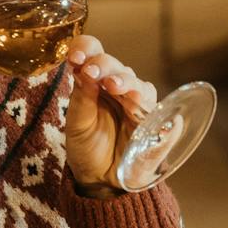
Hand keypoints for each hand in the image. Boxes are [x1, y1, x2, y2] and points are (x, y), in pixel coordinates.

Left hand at [64, 36, 158, 192]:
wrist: (99, 179)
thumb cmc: (86, 147)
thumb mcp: (77, 122)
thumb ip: (81, 97)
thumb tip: (83, 68)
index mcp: (95, 79)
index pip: (94, 51)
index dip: (86, 48)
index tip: (75, 58)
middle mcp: (117, 85)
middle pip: (115, 65)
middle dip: (104, 66)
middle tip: (92, 73)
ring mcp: (136, 101)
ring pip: (136, 82)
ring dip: (124, 81)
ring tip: (113, 86)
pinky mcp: (152, 121)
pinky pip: (152, 108)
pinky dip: (144, 102)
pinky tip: (134, 100)